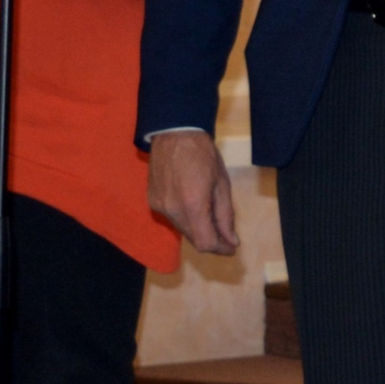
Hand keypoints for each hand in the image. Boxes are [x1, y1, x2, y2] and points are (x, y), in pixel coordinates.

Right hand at [148, 131, 238, 255]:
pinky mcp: (152, 201)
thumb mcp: (222, 184)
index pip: (205, 242)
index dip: (220, 249)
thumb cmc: (204, 155)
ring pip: (182, 229)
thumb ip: (225, 215)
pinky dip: (186, 218)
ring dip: (198, 228)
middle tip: (227, 236)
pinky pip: (172, 218)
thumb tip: (231, 241)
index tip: (232, 247)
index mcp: (192, 205)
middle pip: (193, 238)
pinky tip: (195, 205)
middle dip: (211, 239)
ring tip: (212, 216)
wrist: (174, 134)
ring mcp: (159, 207)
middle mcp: (172, 211)